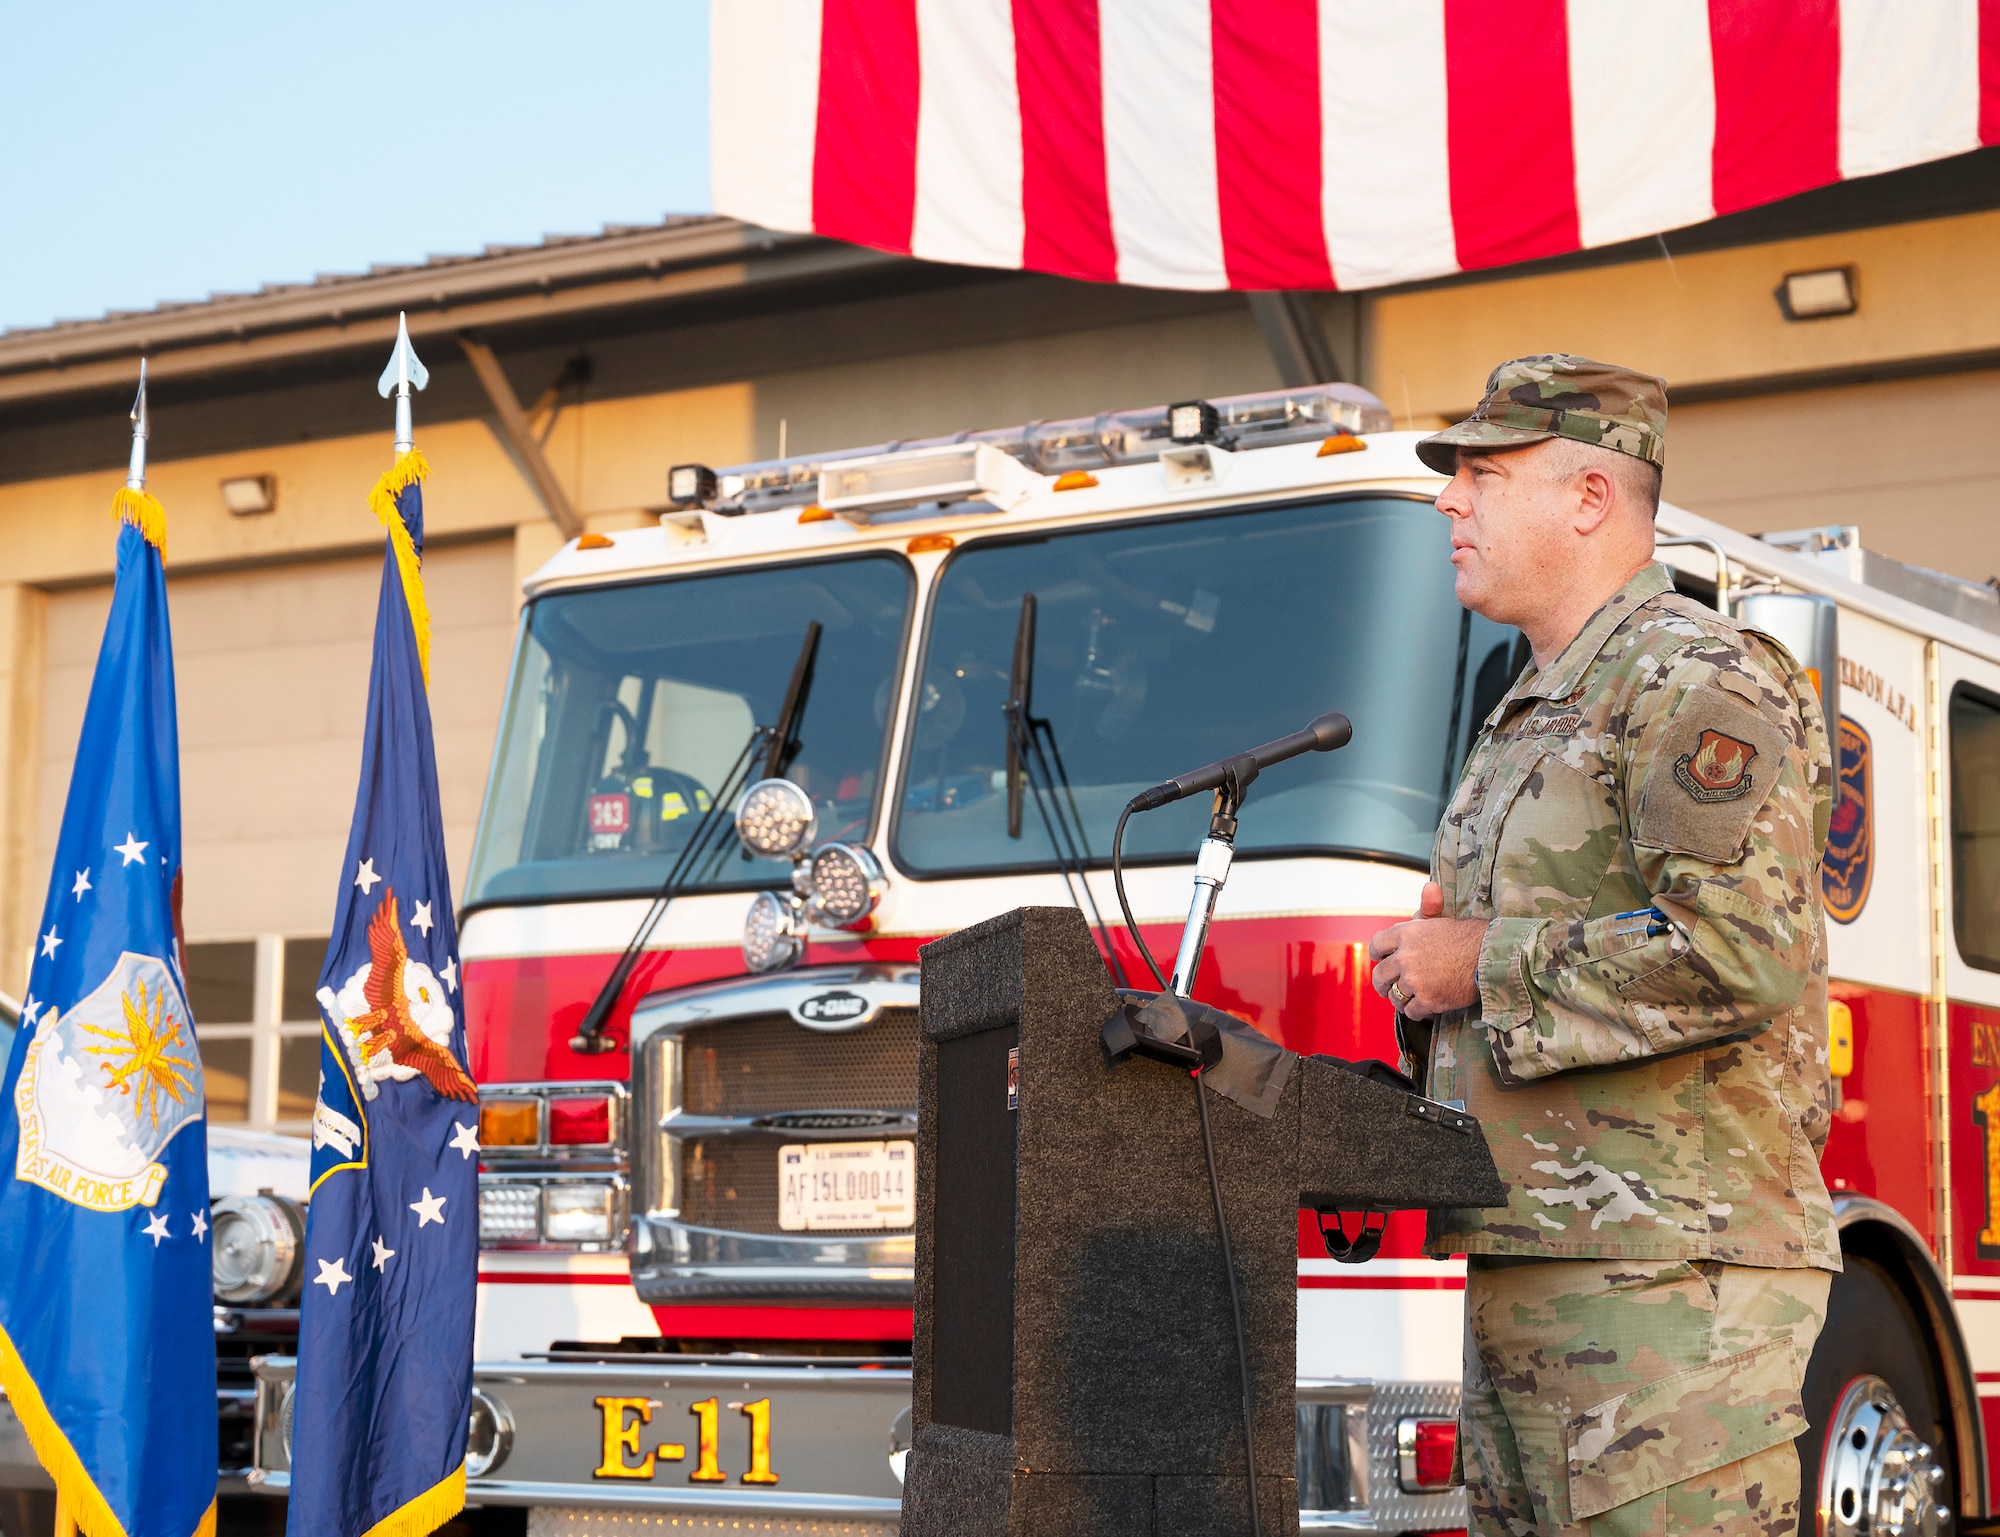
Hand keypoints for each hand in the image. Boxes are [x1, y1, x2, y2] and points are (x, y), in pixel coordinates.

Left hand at [1367, 881, 1485, 1021]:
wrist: (1492, 957)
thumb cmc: (1469, 937)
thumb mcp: (1444, 919)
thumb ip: (1429, 908)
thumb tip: (1429, 887)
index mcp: (1405, 934)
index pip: (1376, 945)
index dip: (1377, 955)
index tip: (1381, 960)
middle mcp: (1404, 957)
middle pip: (1380, 975)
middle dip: (1382, 983)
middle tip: (1387, 988)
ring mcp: (1415, 980)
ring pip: (1394, 996)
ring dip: (1401, 999)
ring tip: (1409, 998)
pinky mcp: (1428, 999)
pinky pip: (1411, 1012)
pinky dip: (1417, 1011)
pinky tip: (1425, 1006)